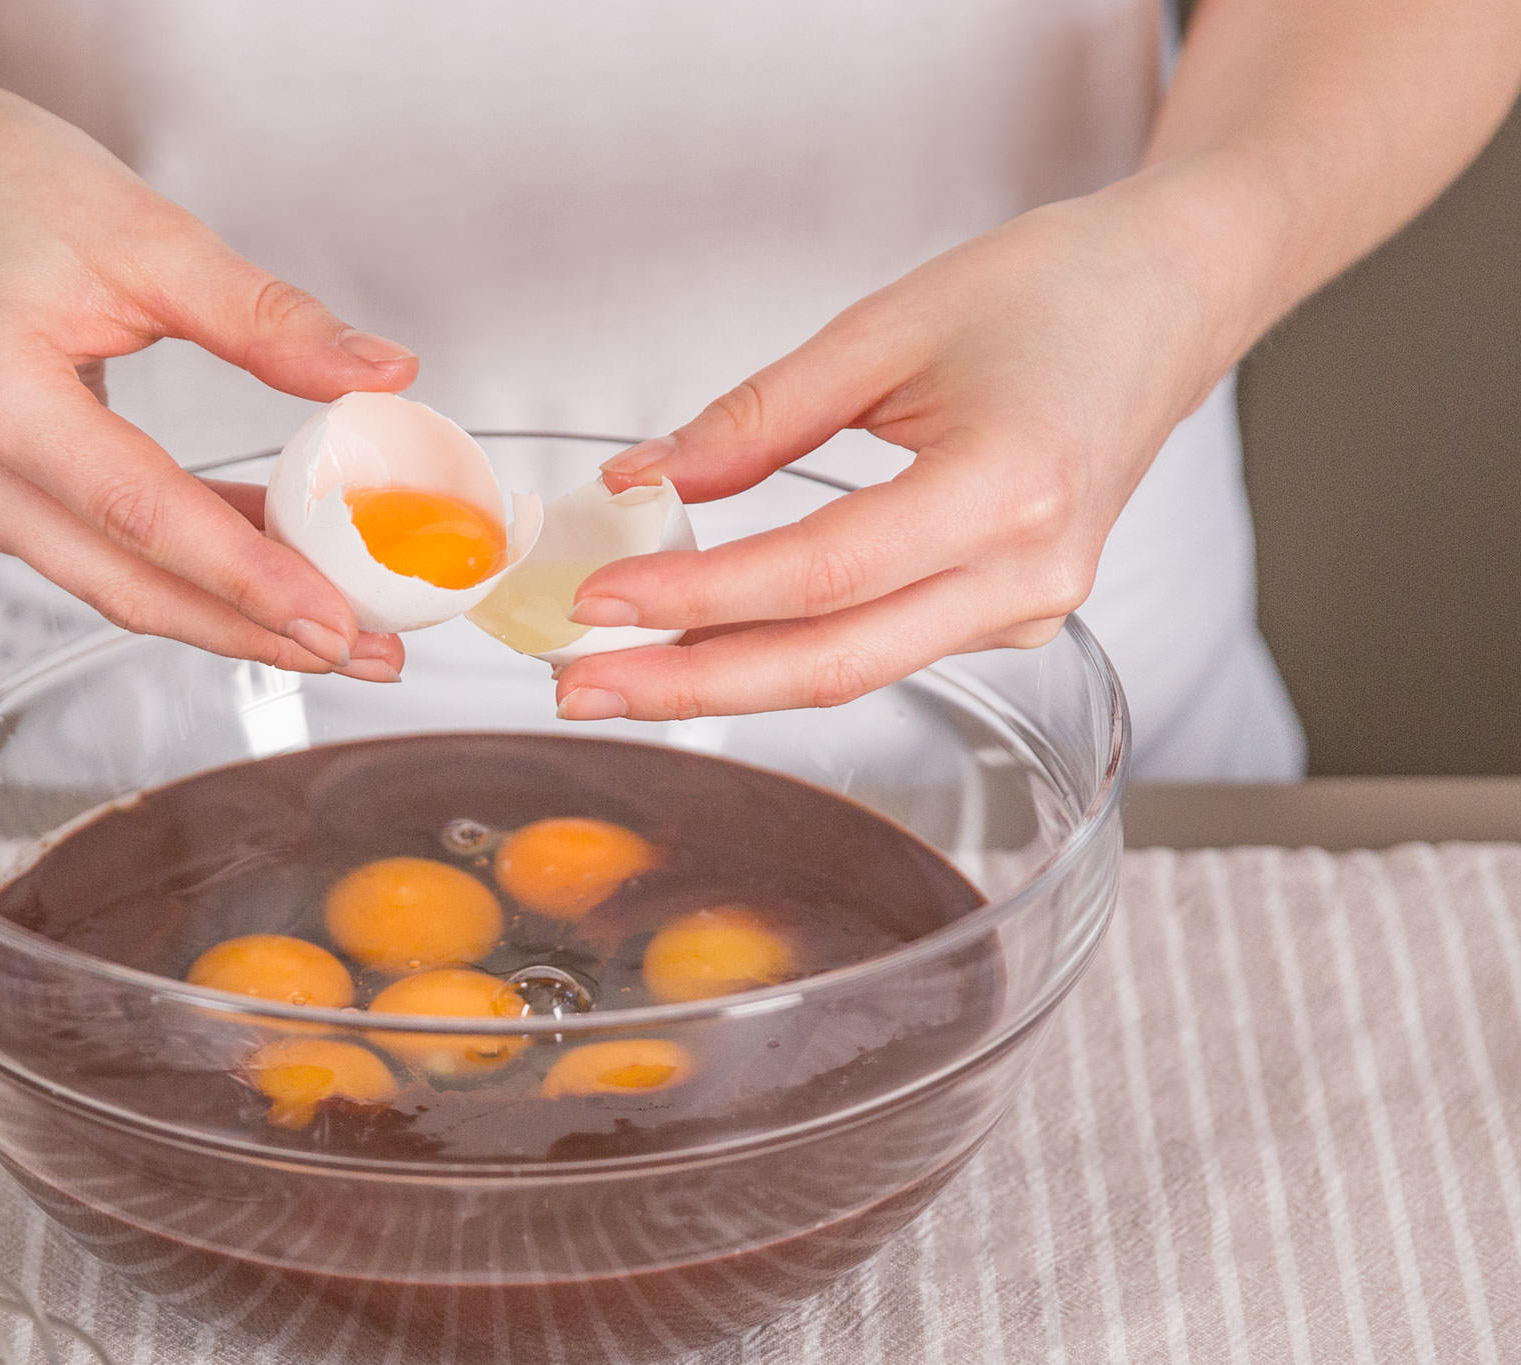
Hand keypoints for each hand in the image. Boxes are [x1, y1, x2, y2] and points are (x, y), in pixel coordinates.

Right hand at [0, 56, 412, 680]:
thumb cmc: (2, 188)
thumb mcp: (151, 234)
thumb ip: (270, 319)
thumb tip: (383, 374)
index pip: (136, 511)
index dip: (244, 578)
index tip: (336, 622)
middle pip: (125, 581)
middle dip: (253, 627)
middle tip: (367, 651)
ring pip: (115, 584)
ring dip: (230, 612)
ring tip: (340, 627)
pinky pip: (99, 556)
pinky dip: (188, 569)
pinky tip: (272, 569)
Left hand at [555, 185, 1234, 719]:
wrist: (1173, 299)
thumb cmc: (1055, 291)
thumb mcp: (890, 325)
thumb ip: (760, 416)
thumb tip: (642, 482)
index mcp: (1009, 489)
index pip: (820, 574)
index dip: (698, 597)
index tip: (598, 599)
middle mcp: (1030, 574)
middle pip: (831, 662)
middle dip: (690, 684)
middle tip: (577, 687)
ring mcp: (1029, 608)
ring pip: (852, 668)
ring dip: (726, 677)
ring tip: (614, 673)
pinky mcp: (1010, 614)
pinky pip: (880, 648)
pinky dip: (786, 650)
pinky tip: (705, 647)